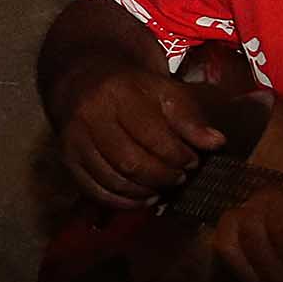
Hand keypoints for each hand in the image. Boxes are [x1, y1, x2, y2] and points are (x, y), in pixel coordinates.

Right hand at [54, 59, 225, 209]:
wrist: (83, 79)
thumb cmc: (131, 88)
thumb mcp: (163, 91)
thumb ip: (190, 117)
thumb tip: (215, 143)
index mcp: (118, 94)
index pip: (152, 136)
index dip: (177, 156)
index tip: (192, 161)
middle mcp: (91, 117)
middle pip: (131, 162)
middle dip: (162, 177)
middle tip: (179, 178)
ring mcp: (75, 139)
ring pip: (112, 180)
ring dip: (144, 192)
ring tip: (162, 188)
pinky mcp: (67, 158)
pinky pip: (94, 190)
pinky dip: (122, 202)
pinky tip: (141, 198)